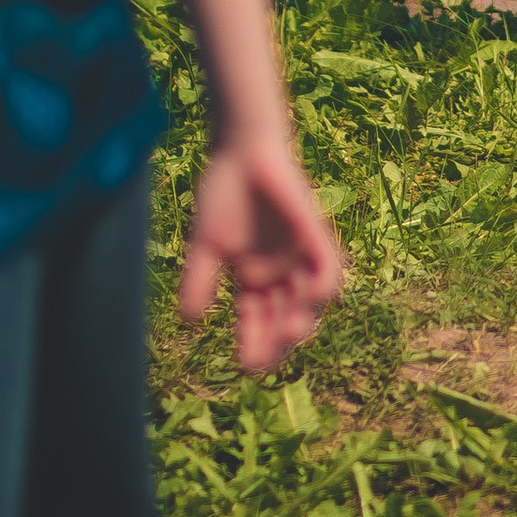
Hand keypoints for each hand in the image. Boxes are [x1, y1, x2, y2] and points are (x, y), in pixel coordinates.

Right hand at [178, 137, 345, 373]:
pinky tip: (315, 296)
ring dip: (302, 317)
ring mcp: (298, 255)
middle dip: (276, 339)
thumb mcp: (206, 246)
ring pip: (308, 299)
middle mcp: (280, 273)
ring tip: (289, 333)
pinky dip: (324, 281)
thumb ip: (199, 281)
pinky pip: (327, 263)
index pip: (257, 322)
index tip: (246, 366)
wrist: (240, 151)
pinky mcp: (313, 232)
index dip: (254, 344)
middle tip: (267, 357)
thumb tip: (189, 321)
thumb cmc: (223, 194)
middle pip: (283, 317)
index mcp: (254, 280)